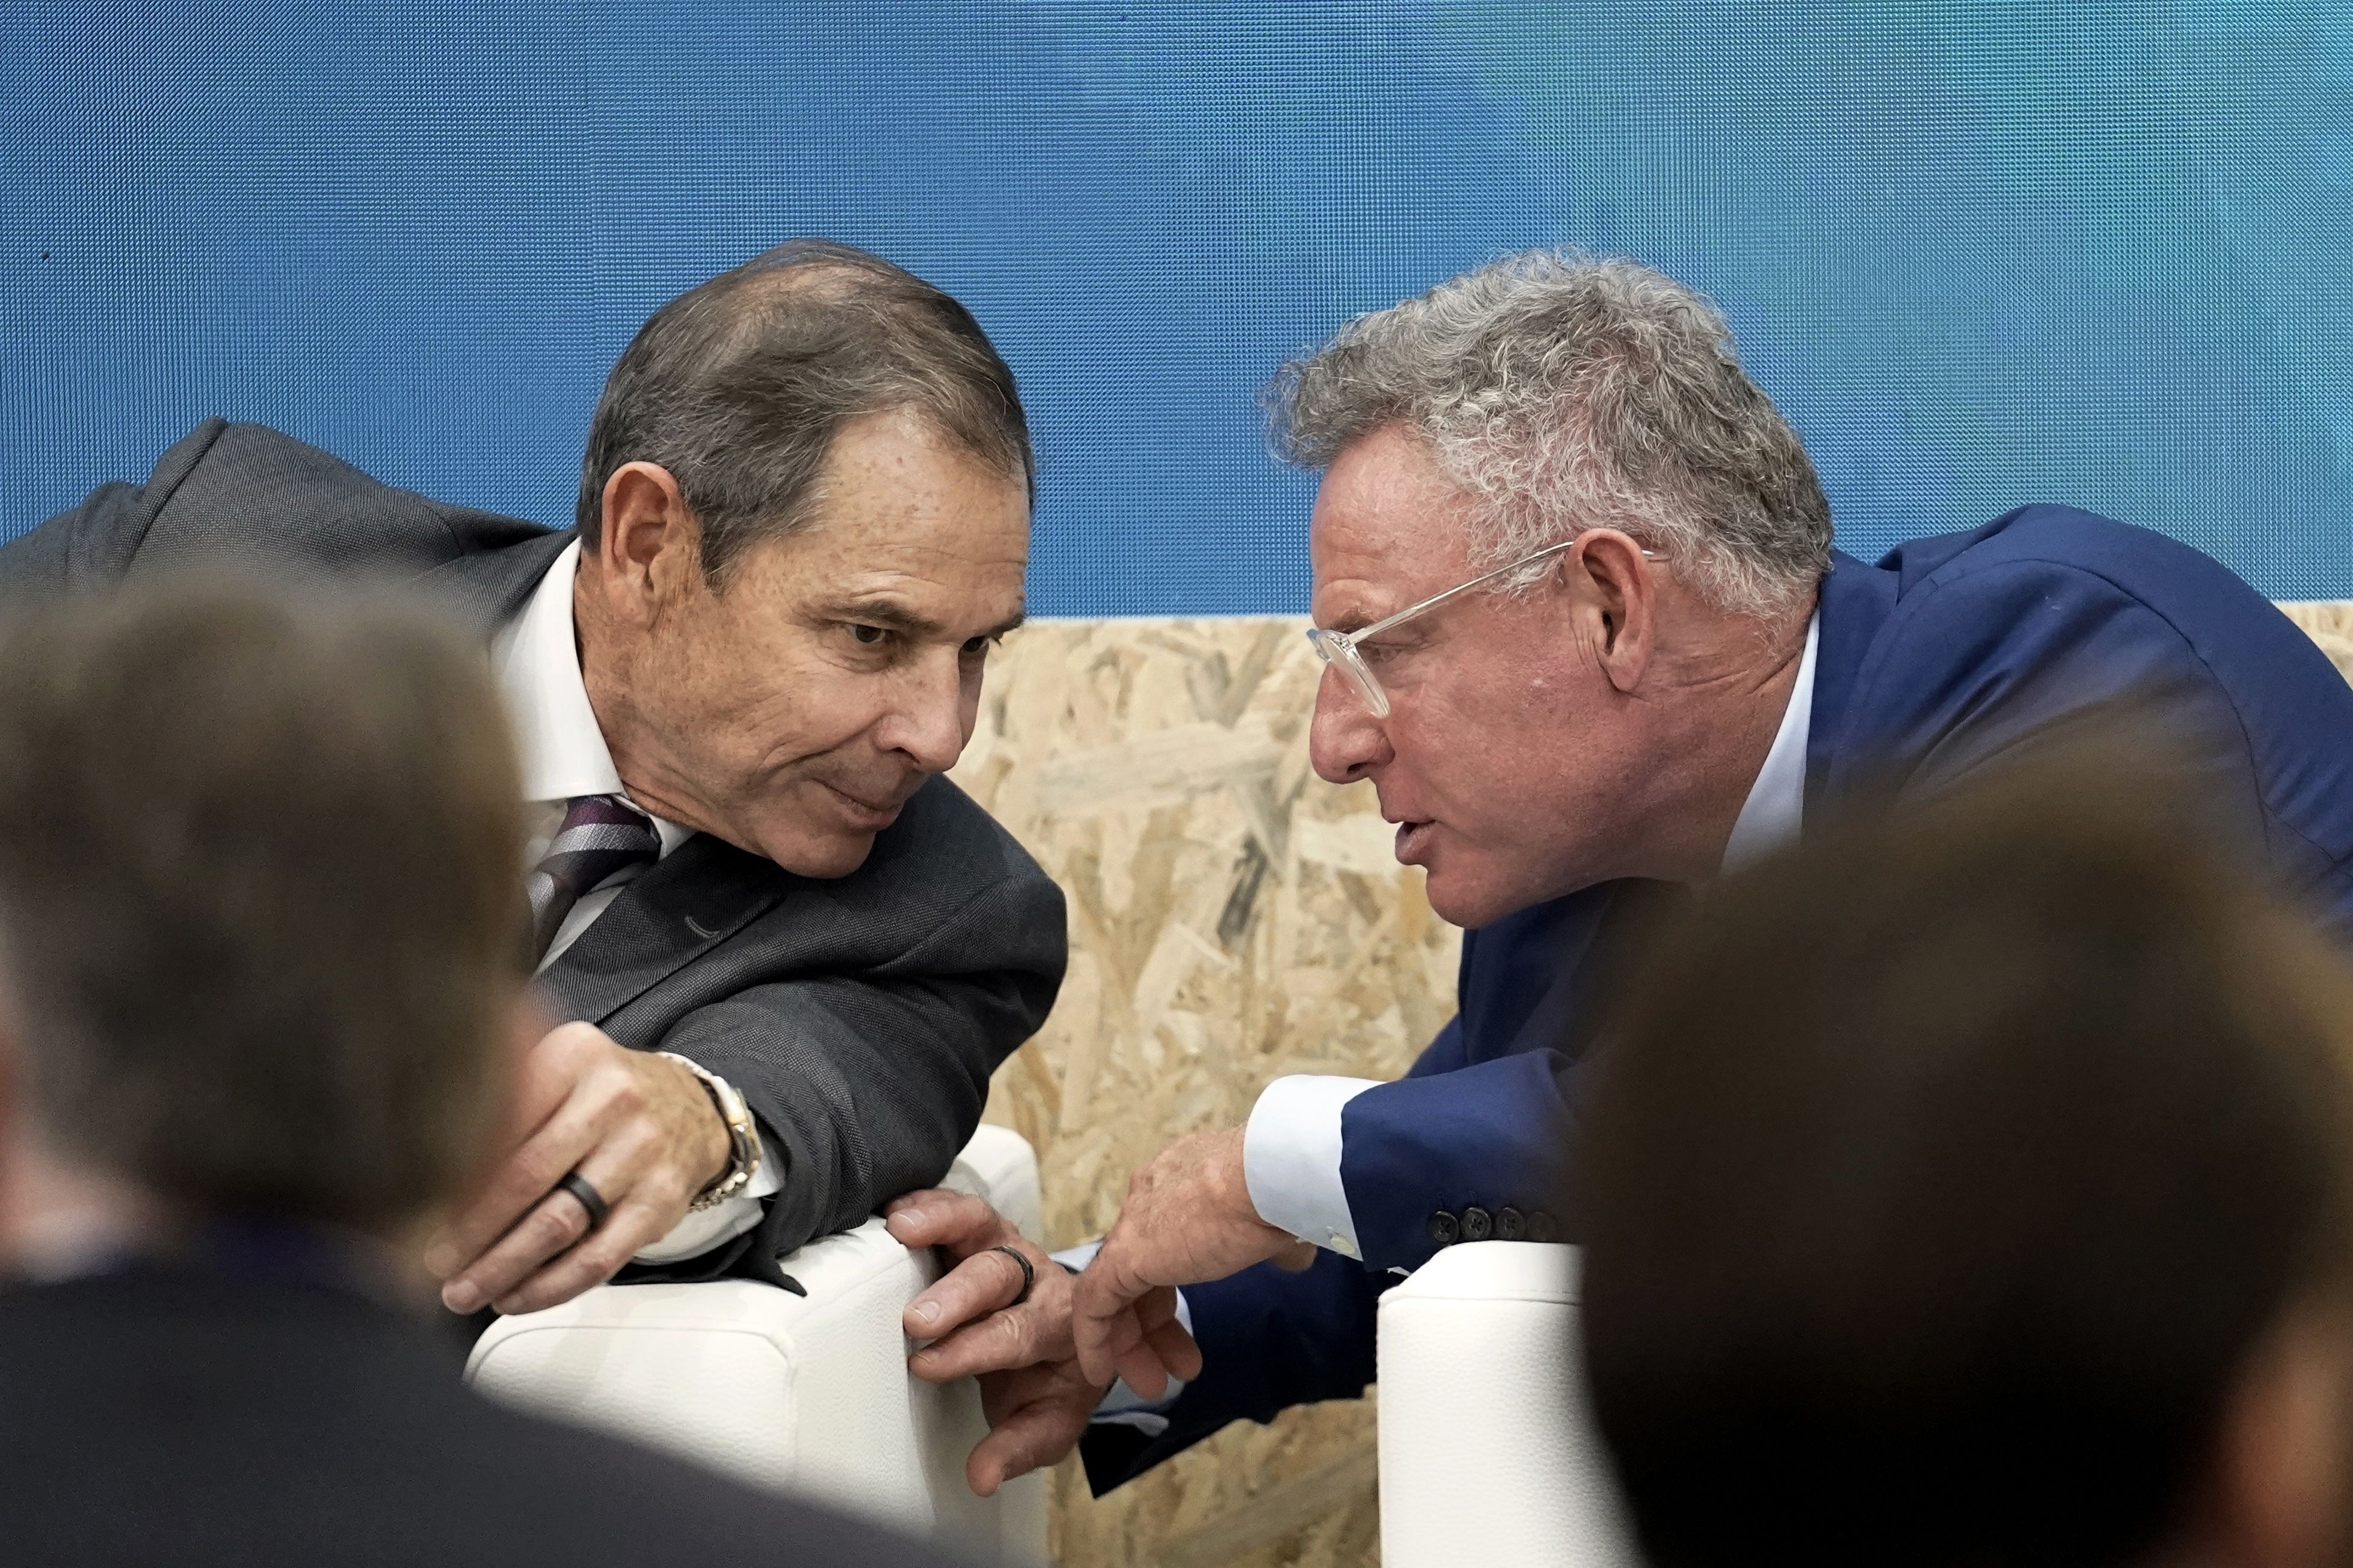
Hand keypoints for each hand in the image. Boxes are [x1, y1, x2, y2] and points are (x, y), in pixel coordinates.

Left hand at [424, 1021, 730, 1314]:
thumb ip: (499, 1102)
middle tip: (434, 1261)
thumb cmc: (599, 1097)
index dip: (449, 1172)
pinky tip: (516, 1296)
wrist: (687, 1108)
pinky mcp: (661, 1201)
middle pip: (525, 1176)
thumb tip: (414, 1169)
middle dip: (469, 1231)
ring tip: (463, 1291)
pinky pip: (598, 1258)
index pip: (499, 1117)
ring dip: (502, 1268)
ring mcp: (643, 1151)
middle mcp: (614, 1097)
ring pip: (559, 1224)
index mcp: (574, 1055)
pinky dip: (549, 1287)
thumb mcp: (555, 1069)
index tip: (414, 1208)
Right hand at [888, 1188, 1116, 1495]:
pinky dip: (928, 1201)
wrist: (1069, 1330)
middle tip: (917, 1317)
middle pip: (998, 1276)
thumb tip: (982, 1476)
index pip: (1017, 1334)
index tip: (928, 1364)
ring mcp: (1008, 1246)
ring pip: (980, 1223)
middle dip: (958, 1296)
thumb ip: (1018, 1446)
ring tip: (899, 1227)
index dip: (973, 1349)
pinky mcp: (981, 1229)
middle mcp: (1036, 1279)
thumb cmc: (1052, 1377)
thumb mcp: (1048, 1421)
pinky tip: (896, 1207)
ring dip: (941, 1222)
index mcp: (1060, 1326)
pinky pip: (959, 1207)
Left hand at [1071, 1126, 1313, 1397]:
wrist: (1270, 1175)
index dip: (1171, 1289)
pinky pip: (1095, 1303)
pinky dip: (1096, 1339)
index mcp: (1185, 1182)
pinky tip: (1104, 1371)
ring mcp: (1135, 1223)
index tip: (1187, 1327)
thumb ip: (1277, 1241)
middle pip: (1139, 1269)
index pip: (1166, 1242)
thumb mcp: (1282, 1220)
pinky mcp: (1125, 1253)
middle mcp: (1151, 1196)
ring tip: (1153, 1384)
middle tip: (1178, 1366)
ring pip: (1116, 1289)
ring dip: (1130, 1340)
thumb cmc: (1283, 1193)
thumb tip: (1294, 1253)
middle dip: (1154, 1323)